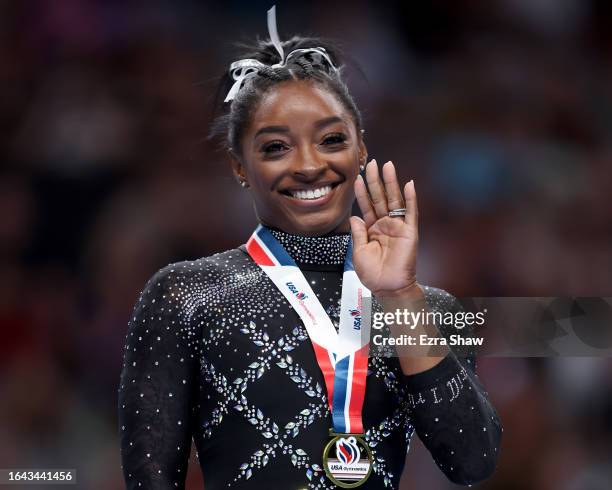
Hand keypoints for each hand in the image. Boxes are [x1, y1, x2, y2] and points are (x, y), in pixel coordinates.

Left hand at [349, 160, 419, 297]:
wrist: (388, 288)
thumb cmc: (373, 274)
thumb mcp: (359, 252)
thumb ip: (358, 233)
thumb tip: (354, 216)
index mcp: (372, 229)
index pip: (366, 206)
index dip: (362, 192)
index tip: (357, 177)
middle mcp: (385, 225)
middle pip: (380, 198)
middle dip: (375, 180)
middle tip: (371, 162)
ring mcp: (398, 227)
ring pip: (394, 200)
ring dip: (391, 183)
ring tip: (388, 166)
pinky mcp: (410, 232)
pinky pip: (410, 212)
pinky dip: (410, 198)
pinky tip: (408, 184)